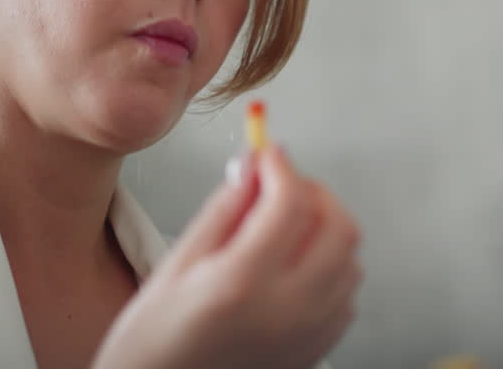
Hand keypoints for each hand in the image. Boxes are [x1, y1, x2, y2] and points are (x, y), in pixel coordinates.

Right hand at [93, 144, 361, 368]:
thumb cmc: (153, 345)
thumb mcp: (176, 265)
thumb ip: (224, 211)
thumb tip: (253, 167)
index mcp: (243, 284)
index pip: (292, 202)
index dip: (281, 166)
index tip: (267, 154)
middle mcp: (286, 311)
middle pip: (339, 226)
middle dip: (313, 193)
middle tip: (280, 186)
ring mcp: (308, 334)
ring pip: (350, 258)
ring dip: (325, 229)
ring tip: (282, 227)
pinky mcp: (316, 349)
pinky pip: (346, 292)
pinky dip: (330, 266)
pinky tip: (292, 266)